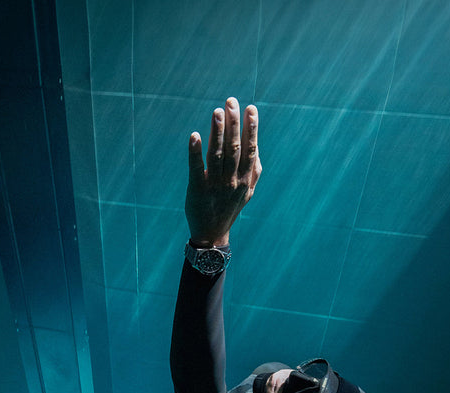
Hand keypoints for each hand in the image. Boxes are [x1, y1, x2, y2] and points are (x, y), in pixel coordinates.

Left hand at [185, 97, 261, 246]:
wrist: (212, 233)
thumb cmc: (229, 207)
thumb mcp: (247, 191)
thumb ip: (252, 169)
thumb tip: (255, 142)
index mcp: (246, 179)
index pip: (250, 149)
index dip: (251, 129)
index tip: (250, 108)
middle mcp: (232, 182)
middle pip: (234, 148)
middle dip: (234, 123)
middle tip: (231, 101)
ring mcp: (215, 186)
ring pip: (217, 155)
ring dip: (216, 132)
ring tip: (217, 112)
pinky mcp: (197, 189)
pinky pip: (196, 168)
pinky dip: (195, 151)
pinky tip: (194, 135)